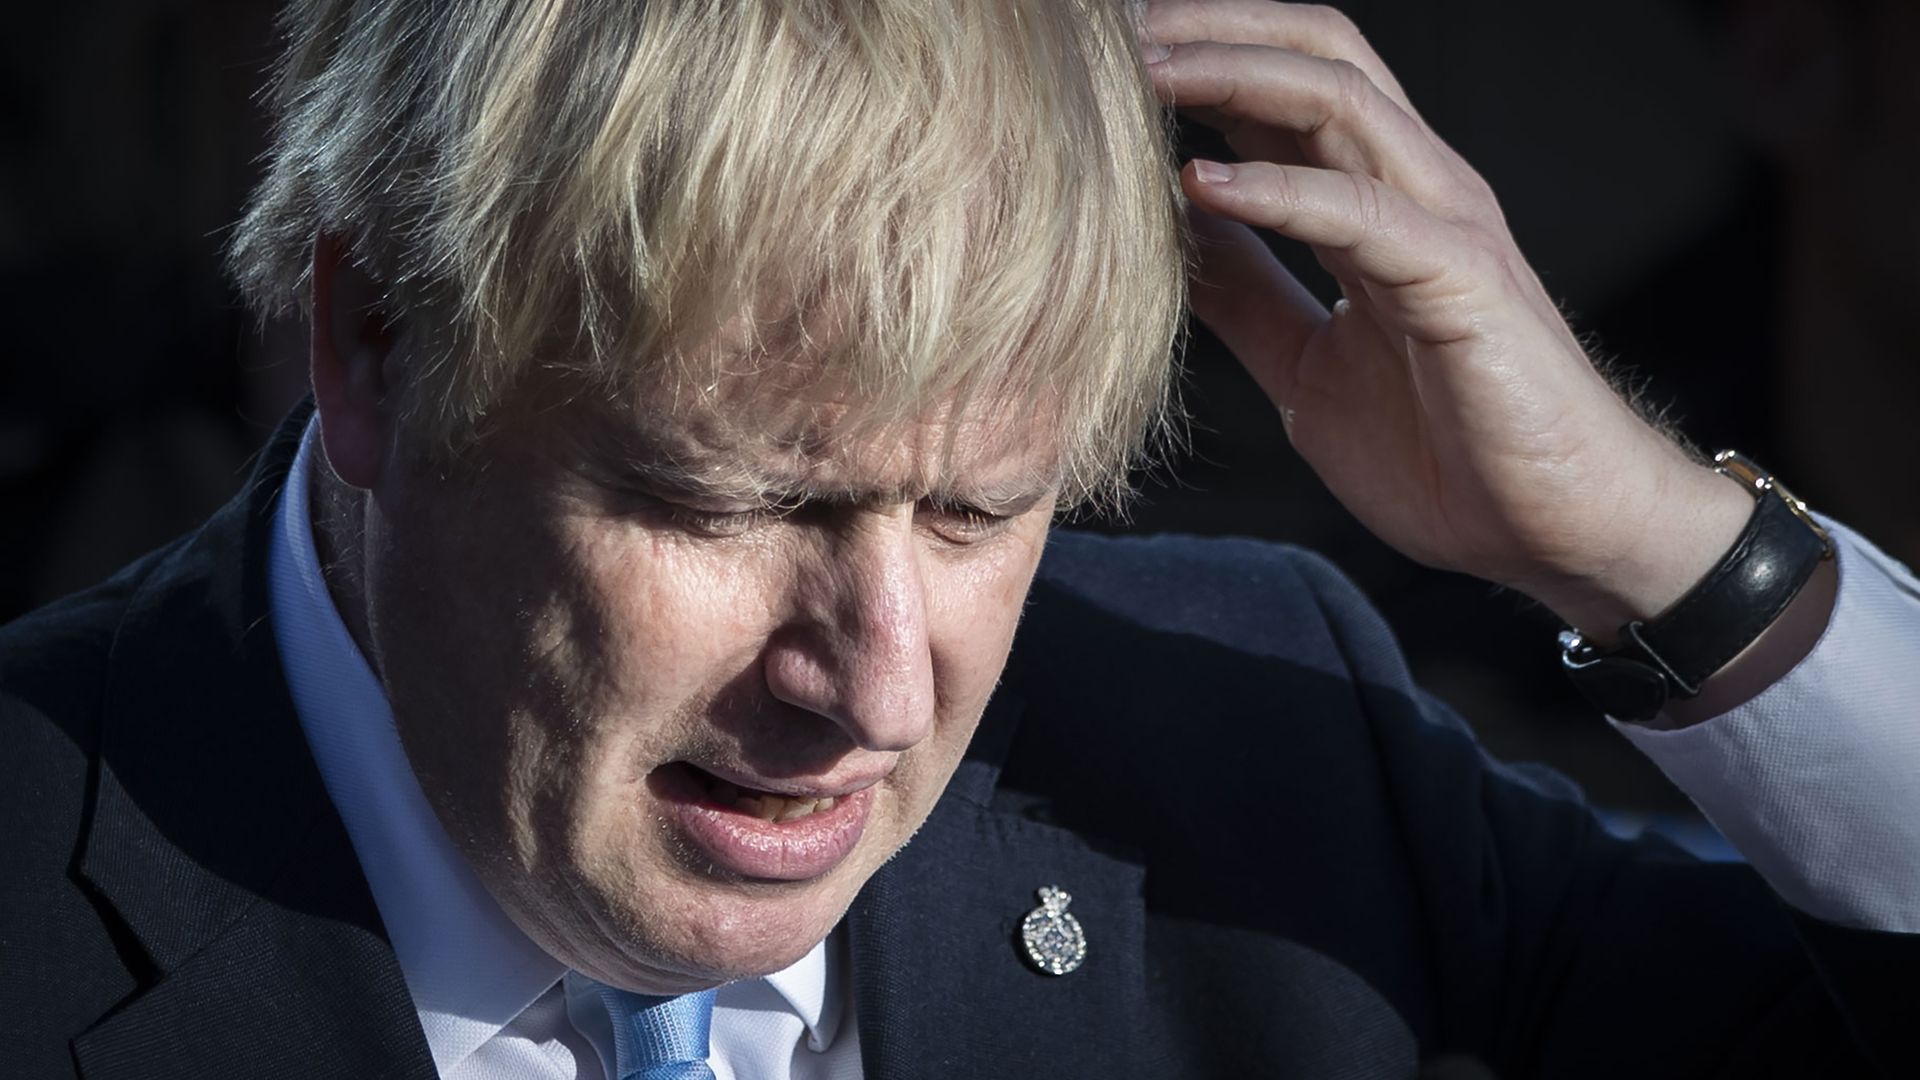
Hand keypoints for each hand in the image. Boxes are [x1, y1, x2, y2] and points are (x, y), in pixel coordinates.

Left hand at [1141, 0, 1753, 636]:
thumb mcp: (1307, 368)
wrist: (1558, 532)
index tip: (1101, 64)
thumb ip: (1249, 299)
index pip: (1285, 89)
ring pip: (1340, 101)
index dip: (1198, 59)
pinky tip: (1201, 184)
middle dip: (1211, 29)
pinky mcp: (1464, 282)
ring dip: (1234, 76)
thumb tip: (1172, 246)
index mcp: (1376, 205)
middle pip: (1314, 55)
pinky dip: (1279, 192)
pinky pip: (1362, 214)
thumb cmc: (1450, 454)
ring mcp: (1444, 227)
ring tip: (1146, 75)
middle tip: (1112, 33)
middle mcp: (1415, 191)